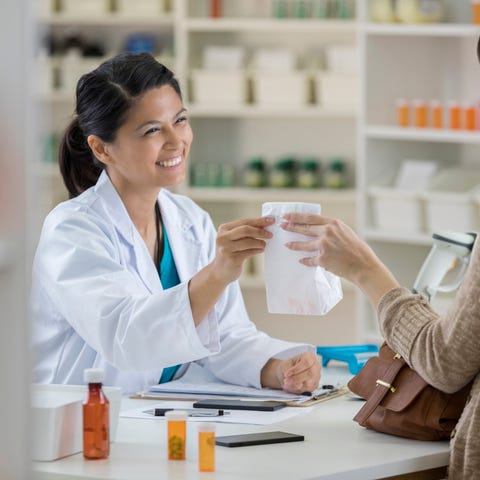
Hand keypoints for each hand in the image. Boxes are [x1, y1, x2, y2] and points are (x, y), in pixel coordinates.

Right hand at [212, 216, 273, 283]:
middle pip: (245, 230)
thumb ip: (245, 232)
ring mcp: (226, 249)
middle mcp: (223, 238)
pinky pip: (249, 252)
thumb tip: (264, 225)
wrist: (219, 272)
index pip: (244, 221)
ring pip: (248, 242)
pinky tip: (260, 250)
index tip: (271, 220)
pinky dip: (257, 250)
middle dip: (260, 231)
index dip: (259, 220)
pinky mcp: (232, 259)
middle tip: (270, 234)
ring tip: (264, 244)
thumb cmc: (230, 253)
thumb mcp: (233, 239)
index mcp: (223, 229)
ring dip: (260, 242)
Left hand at [262, 352, 320, 394]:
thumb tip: (298, 384)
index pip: (307, 362)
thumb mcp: (286, 366)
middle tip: (286, 380)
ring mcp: (317, 376)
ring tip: (287, 383)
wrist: (287, 373)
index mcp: (310, 356)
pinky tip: (290, 386)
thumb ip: (291, 373)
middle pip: (310, 373)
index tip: (287, 373)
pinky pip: (307, 390)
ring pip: (309, 384)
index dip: (296, 369)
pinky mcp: (314, 386)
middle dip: (296, 379)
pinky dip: (297, 389)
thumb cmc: (288, 366)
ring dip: (295, 385)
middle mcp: (316, 366)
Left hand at [280, 213, 398, 306]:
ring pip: (304, 244)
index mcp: (333, 223)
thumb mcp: (346, 232)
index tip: (286, 216)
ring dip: (294, 244)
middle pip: (304, 228)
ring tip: (287, 244)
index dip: (296, 216)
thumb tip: (319, 228)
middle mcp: (327, 232)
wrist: (364, 265)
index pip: (310, 217)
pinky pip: (310, 259)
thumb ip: (332, 229)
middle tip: (282, 226)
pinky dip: (305, 261)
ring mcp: (324, 246)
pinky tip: (301, 261)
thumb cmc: (357, 249)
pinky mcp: (323, 259)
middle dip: (291, 227)